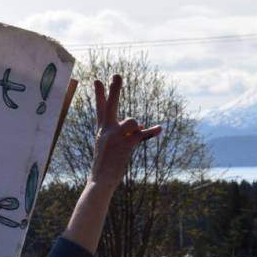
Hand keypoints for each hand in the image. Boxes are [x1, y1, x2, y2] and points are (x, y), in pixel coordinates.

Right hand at [89, 75, 162, 189]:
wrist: (100, 181)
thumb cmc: (105, 167)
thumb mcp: (109, 148)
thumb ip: (125, 133)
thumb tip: (141, 125)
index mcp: (101, 130)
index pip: (100, 108)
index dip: (100, 94)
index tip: (98, 80)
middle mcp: (106, 130)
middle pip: (111, 105)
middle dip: (114, 90)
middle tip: (117, 75)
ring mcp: (115, 136)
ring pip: (133, 121)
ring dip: (138, 127)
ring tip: (138, 134)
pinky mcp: (125, 144)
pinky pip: (142, 133)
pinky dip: (151, 131)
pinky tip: (159, 129)